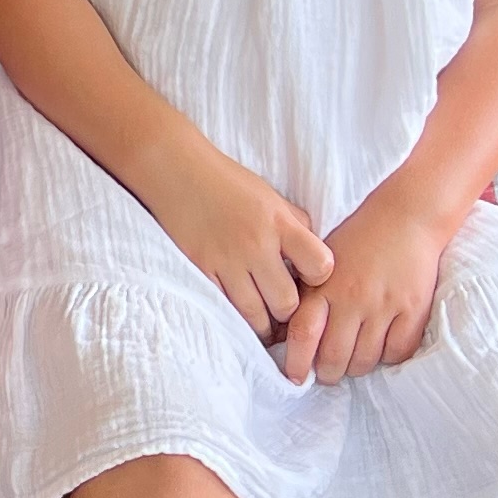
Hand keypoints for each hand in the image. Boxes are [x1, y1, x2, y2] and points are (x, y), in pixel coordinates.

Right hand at [147, 147, 332, 338]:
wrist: (177, 172)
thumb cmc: (227, 182)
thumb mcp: (271, 196)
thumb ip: (295, 225)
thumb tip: (313, 256)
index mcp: (279, 223)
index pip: (320, 265)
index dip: (319, 277)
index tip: (309, 276)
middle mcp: (256, 244)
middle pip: (286, 302)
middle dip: (288, 313)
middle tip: (285, 313)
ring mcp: (226, 260)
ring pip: (255, 315)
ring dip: (263, 326)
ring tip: (265, 325)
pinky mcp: (200, 270)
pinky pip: (225, 307)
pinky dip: (234, 316)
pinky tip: (237, 313)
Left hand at [277, 200, 451, 384]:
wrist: (406, 217)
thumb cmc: (359, 239)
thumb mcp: (322, 261)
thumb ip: (310, 294)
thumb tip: (290, 334)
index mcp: (324, 286)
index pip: (303, 333)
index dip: (297, 362)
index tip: (295, 377)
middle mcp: (353, 298)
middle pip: (335, 356)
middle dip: (329, 374)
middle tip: (328, 373)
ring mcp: (384, 305)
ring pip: (366, 359)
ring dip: (357, 368)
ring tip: (354, 361)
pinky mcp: (413, 309)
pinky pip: (398, 351)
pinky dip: (388, 357)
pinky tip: (382, 348)